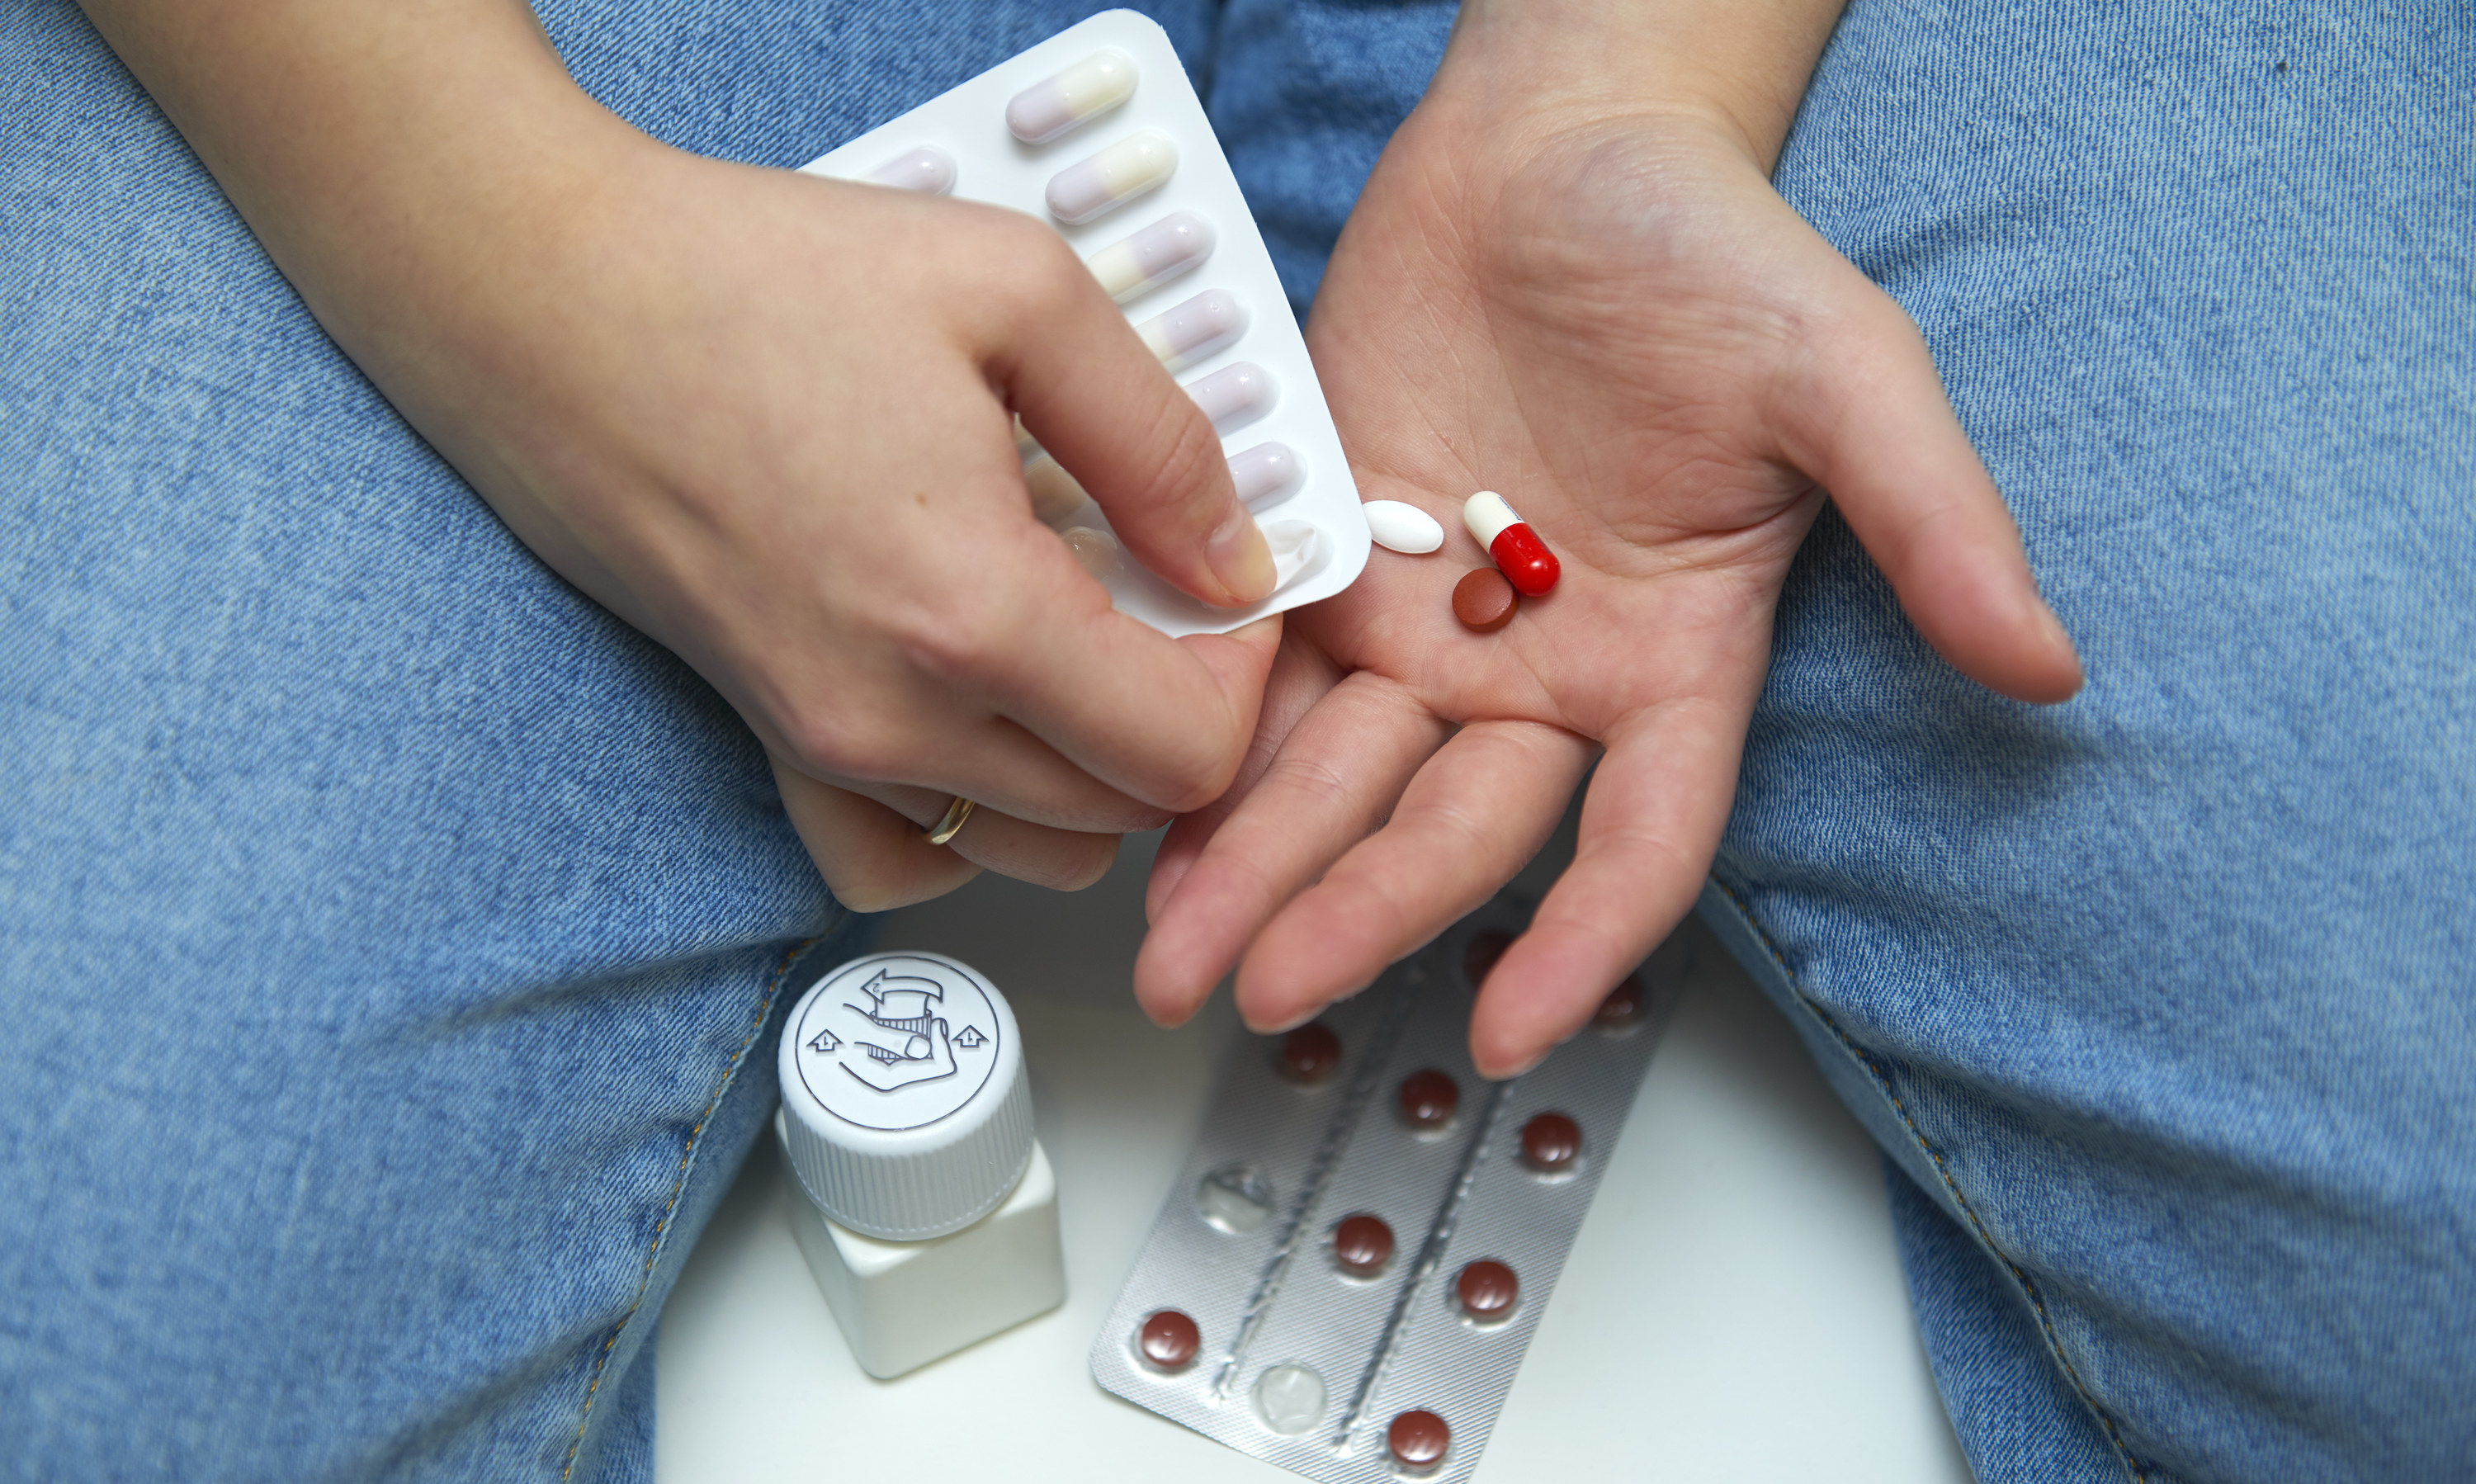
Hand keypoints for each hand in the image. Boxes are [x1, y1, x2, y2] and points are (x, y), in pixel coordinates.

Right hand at [81, 0, 1281, 910]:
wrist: (551, 305)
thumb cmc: (760, 280)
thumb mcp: (1015, 291)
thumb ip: (1158, 441)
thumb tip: (1236, 559)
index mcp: (973, 615)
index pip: (1190, 753)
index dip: (1247, 676)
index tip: (1226, 587)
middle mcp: (895, 719)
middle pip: (1126, 813)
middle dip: (1187, 717)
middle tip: (1169, 601)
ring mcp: (821, 748)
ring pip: (1032, 850)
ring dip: (1096, 772)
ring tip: (1085, 646)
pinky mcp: (766, 742)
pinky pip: (896, 863)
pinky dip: (970, 825)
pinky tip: (985, 722)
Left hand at [1136, 12, 2080, 1074]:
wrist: (1555, 145)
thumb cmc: (1712, 248)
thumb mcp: (1846, 374)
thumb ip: (1932, 521)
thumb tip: (2046, 666)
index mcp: (1673, 663)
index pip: (1636, 841)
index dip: (1580, 941)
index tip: (1509, 1032)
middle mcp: (1545, 673)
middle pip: (1453, 829)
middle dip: (1361, 912)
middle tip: (1268, 987)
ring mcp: (1431, 627)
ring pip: (1339, 777)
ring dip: (1260, 864)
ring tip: (1173, 951)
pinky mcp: (1333, 563)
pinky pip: (1266, 677)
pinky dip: (1209, 744)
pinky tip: (1141, 807)